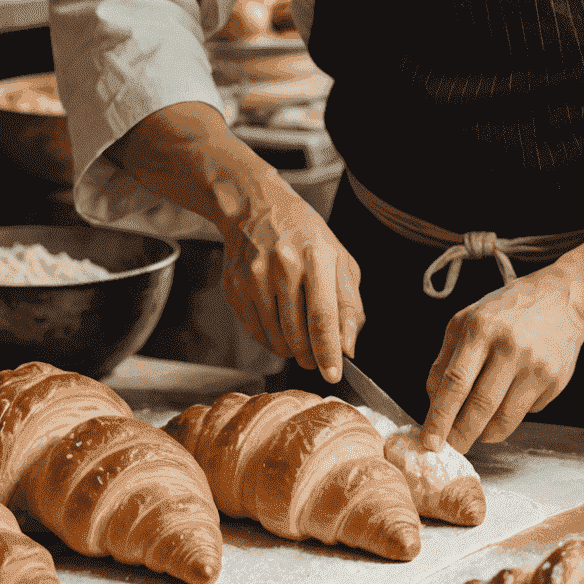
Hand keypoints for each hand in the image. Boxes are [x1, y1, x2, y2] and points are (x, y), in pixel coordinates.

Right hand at [219, 181, 363, 380]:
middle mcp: (282, 266)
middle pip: (297, 333)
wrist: (256, 208)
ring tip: (299, 342)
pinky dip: (270, 340)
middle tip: (316, 360)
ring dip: (290, 350)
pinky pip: (254, 331)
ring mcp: (253, 277)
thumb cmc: (306, 235)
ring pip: (274, 337)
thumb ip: (350, 304)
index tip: (333, 375)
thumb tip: (349, 346)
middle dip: (310, 356)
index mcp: (316, 256)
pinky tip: (279, 328)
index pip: (323, 316)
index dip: (328, 351)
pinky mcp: (233, 287)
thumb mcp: (340, 259)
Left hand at [419, 269, 583, 453]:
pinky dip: (512, 414)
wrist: (562, 298)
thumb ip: (445, 360)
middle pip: (480, 407)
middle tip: (451, 448)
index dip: (440, 417)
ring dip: (485, 433)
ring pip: (504, 420)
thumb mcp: (468, 321)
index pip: (455, 382)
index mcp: (481, 328)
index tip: (430, 442)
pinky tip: (513, 394)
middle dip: (461, 436)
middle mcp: (510, 347)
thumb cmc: (508, 311)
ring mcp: (536, 365)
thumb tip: (433, 403)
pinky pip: (527, 413)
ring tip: (478, 429)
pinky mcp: (556, 380)